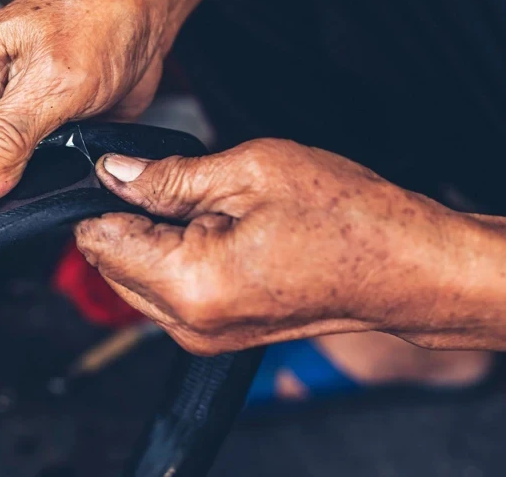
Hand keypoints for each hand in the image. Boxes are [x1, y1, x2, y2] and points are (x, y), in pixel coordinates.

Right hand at [0, 0, 170, 215]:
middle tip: (35, 186)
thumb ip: (3, 140)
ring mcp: (5, 113)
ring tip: (58, 170)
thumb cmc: (101, 17)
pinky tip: (67, 170)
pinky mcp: (37, 129)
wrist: (149, 6)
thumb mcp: (51, 83)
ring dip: (26, 185)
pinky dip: (48, 180)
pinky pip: (30, 172)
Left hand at [74, 139, 492, 354]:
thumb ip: (167, 177)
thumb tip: (114, 172)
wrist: (404, 266)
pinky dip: (177, 257)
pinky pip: (170, 292)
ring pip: (139, 279)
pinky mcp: (219, 333)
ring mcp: (205, 335)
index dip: (104, 199)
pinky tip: (218, 229)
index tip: (127, 170)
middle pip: (113, 265)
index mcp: (190, 285)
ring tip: (210, 206)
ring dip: (154, 238)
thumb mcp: (248, 171)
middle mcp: (190, 324)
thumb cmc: (346, 218)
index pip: (100, 243)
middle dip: (128, 219)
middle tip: (178, 181)